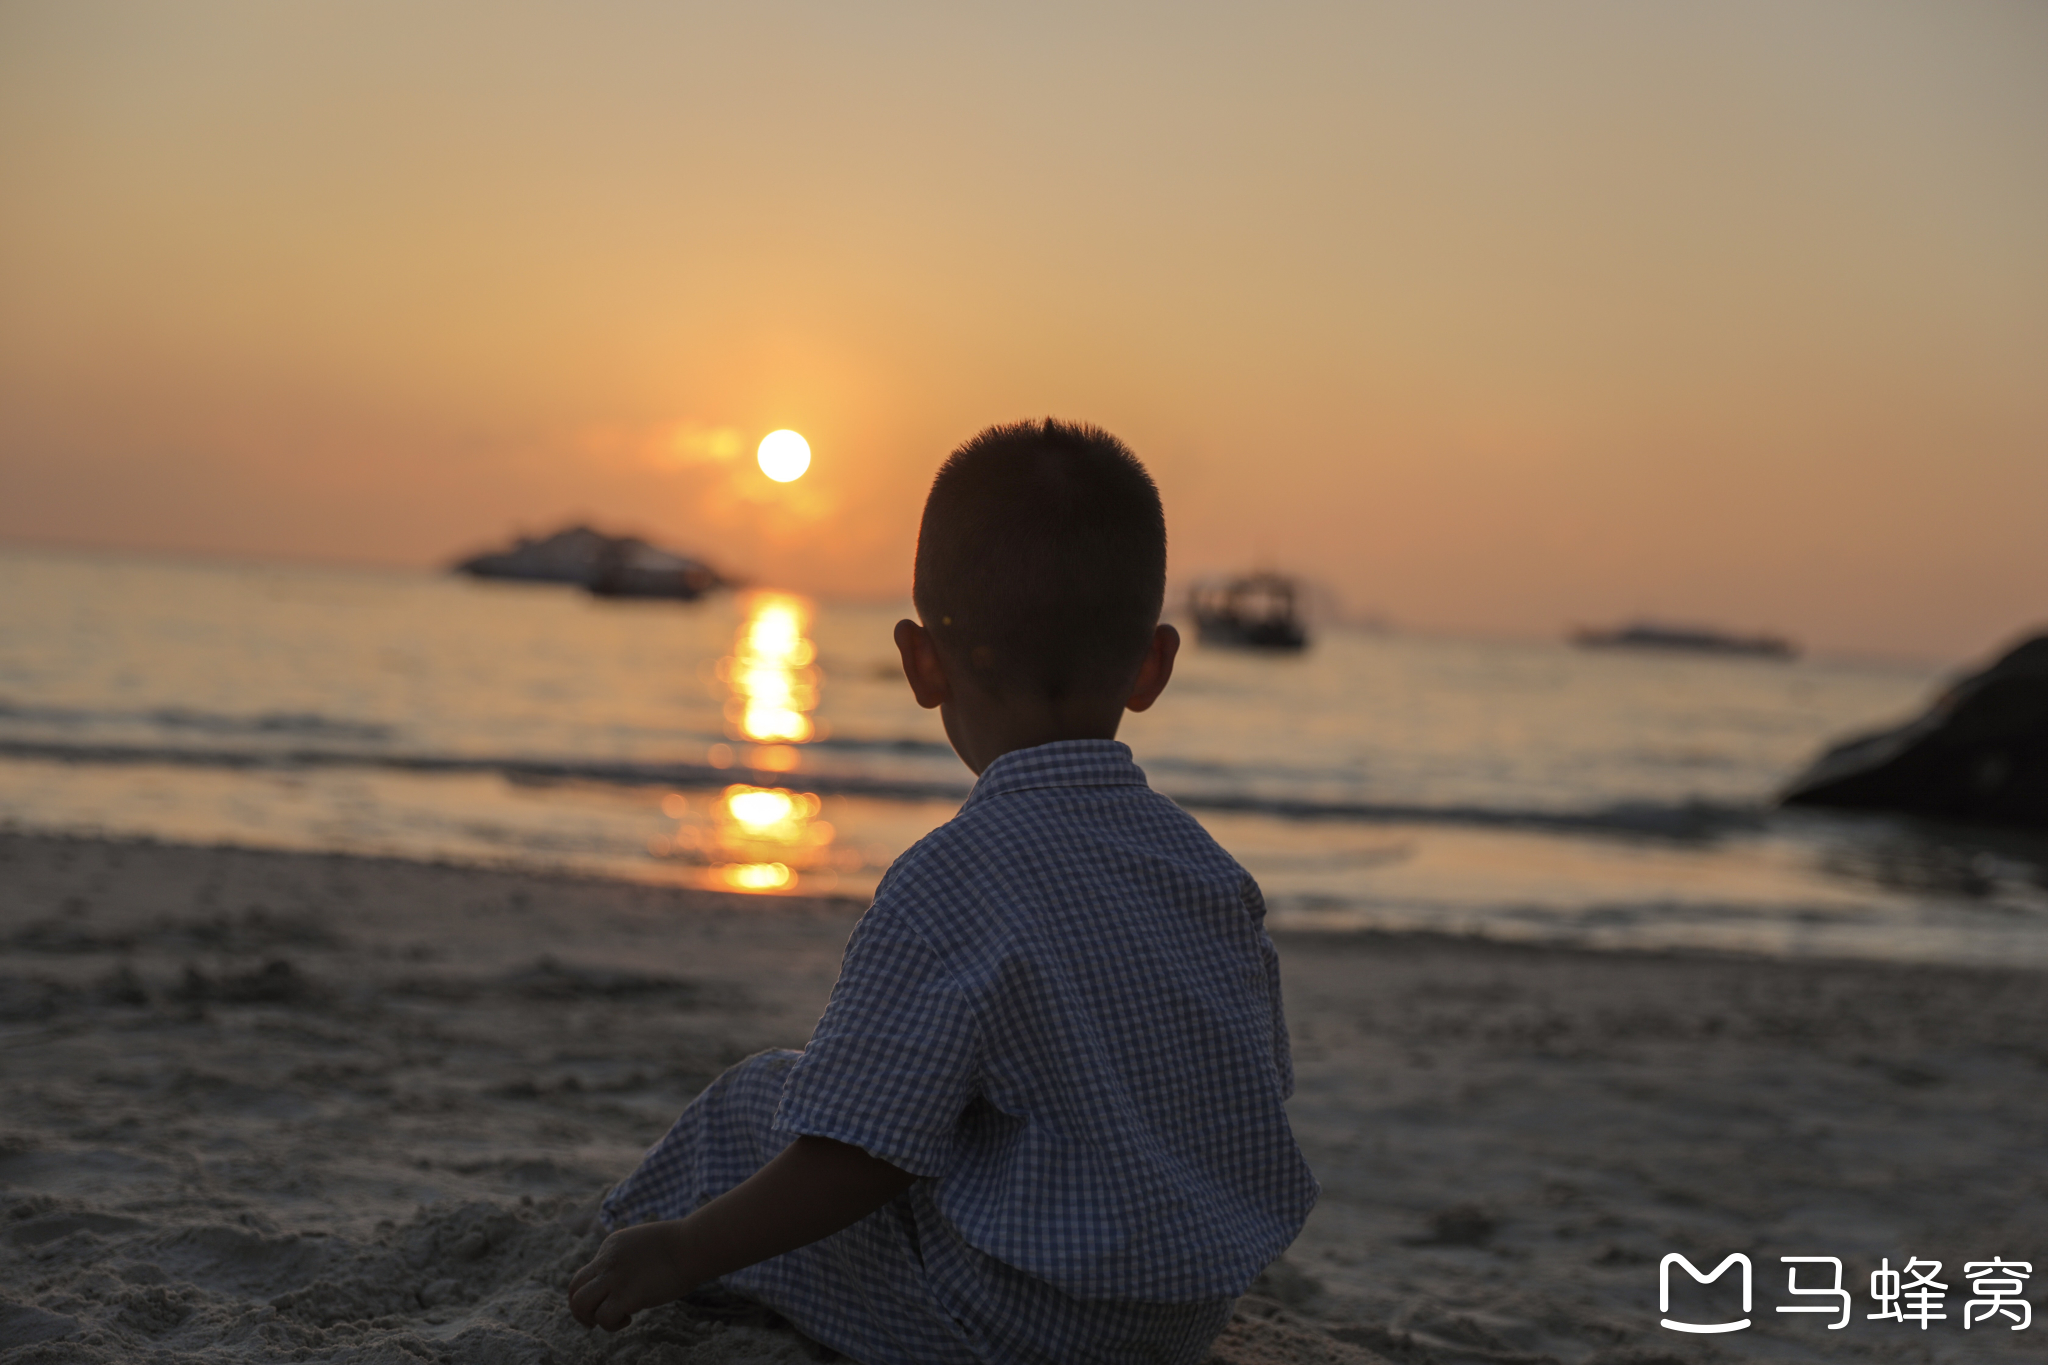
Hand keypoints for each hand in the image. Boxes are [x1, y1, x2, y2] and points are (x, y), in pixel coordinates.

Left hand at [566, 1221, 696, 1330]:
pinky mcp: (625, 1296)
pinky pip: (603, 1318)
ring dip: (589, 1318)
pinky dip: (612, 1325)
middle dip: (579, 1309)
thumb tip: (627, 1280)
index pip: (589, 1273)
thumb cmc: (681, 1247)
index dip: (597, 1291)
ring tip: (611, 1320)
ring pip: (579, 1303)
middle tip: (593, 1320)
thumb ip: (629, 1259)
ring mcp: (614, 1278)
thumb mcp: (644, 1244)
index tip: (614, 1298)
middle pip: (574, 1287)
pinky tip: (629, 1319)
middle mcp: (606, 1261)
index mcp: (611, 1246)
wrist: (693, 1246)